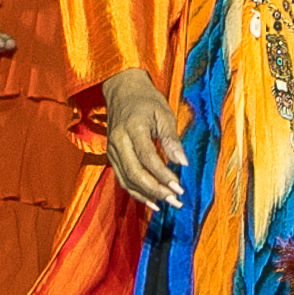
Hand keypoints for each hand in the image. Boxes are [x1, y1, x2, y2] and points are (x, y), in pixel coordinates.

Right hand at [102, 68, 187, 209]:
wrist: (121, 90)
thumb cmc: (146, 101)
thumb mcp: (164, 113)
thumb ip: (171, 139)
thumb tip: (182, 163)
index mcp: (133, 128)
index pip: (147, 157)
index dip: (163, 175)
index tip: (179, 187)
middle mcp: (118, 141)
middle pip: (135, 173)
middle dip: (156, 190)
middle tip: (175, 200)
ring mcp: (112, 151)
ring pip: (127, 180)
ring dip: (147, 195)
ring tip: (167, 204)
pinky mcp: (111, 157)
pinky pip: (122, 179)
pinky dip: (136, 193)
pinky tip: (152, 202)